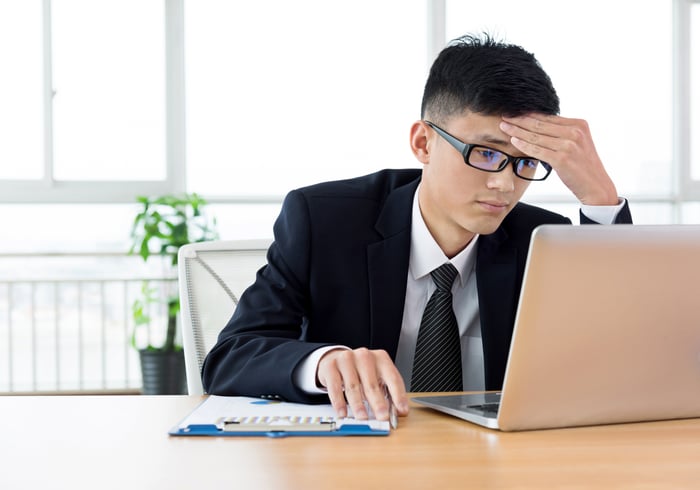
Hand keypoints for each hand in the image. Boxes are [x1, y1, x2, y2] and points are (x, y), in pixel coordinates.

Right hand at [317, 347, 408, 421]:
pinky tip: (342, 412)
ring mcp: (346, 359)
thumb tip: (398, 412)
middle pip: (372, 383)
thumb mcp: (376, 377)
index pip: (392, 377)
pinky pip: (335, 386)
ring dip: (358, 405)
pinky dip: (339, 402)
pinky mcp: (331, 366)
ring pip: (353, 386)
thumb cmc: (360, 371)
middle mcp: (364, 356)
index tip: (401, 410)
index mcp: (380, 358)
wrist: (336, 358)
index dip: (398, 395)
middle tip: (382, 417)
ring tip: (362, 417)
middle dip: (378, 403)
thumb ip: (387, 393)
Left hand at [500, 114, 618, 205]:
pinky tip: (513, 141)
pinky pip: (537, 150)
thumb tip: (539, 125)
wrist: (596, 186)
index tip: (515, 112)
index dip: (529, 114)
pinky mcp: (562, 159)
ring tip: (504, 127)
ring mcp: (569, 145)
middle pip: (540, 124)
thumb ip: (562, 133)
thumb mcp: (578, 143)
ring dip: (517, 131)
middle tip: (505, 116)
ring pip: (536, 136)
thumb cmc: (584, 167)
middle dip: (519, 120)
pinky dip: (523, 145)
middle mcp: (575, 132)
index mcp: (579, 125)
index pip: (548, 117)